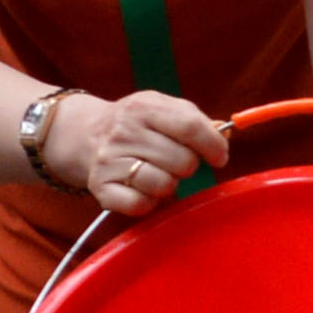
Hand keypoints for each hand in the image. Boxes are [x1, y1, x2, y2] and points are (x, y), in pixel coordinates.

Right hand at [57, 86, 234, 217]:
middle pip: (183, 161)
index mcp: (144, 107)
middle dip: (187, 165)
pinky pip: (141, 205)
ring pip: (164, 185)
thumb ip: (194, 120)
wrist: (88, 134)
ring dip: (168, 184)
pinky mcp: (100, 187)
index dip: (213, 146)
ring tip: (157, 172)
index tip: (219, 157)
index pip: (191, 127)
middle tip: (174, 160)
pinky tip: (142, 188)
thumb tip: (224, 136)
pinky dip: (148, 202)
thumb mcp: (162, 108)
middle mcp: (124, 131)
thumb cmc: (138, 124)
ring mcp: (109, 160)